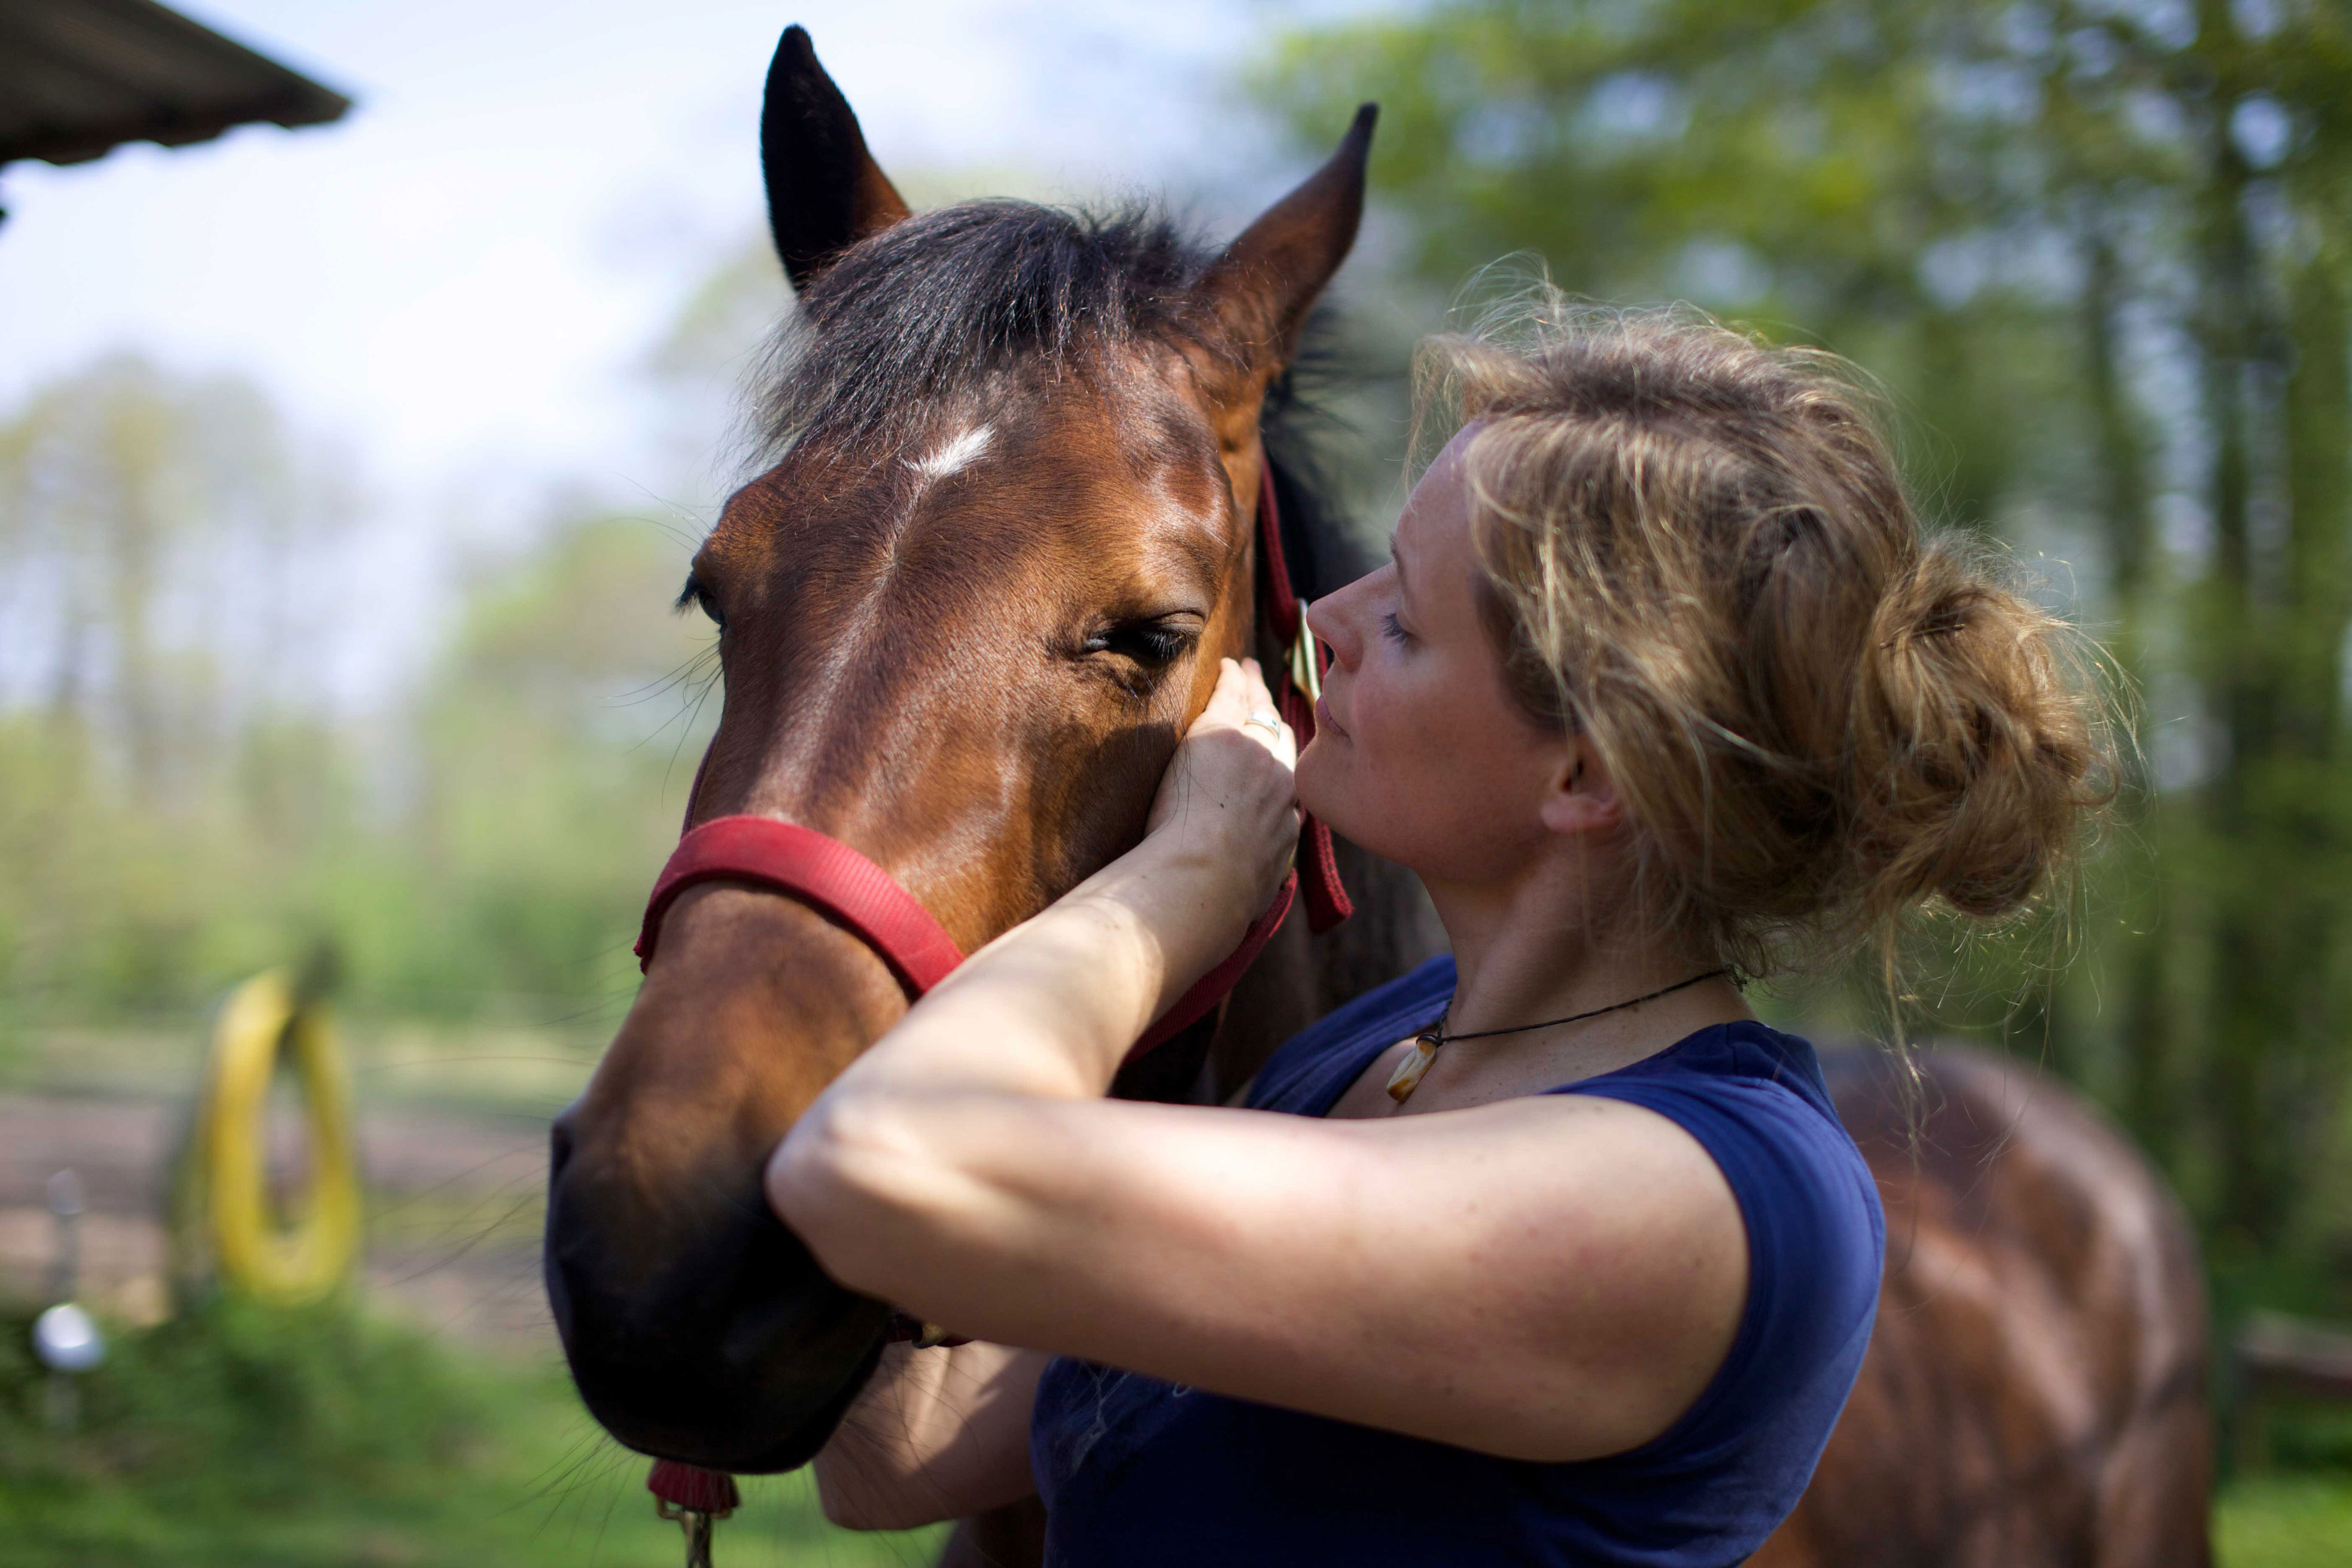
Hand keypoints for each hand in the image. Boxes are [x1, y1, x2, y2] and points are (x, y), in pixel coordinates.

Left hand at [1143, 658, 1300, 922]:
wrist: (1204, 882)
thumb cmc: (1217, 901)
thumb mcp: (1251, 896)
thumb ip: (1256, 884)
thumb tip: (1253, 898)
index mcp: (1287, 825)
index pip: (1289, 785)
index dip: (1282, 765)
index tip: (1277, 756)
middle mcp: (1282, 785)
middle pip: (1283, 741)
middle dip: (1276, 719)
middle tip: (1270, 699)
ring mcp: (1254, 755)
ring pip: (1261, 714)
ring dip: (1256, 690)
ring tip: (1250, 671)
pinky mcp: (1222, 734)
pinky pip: (1233, 696)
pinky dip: (1233, 677)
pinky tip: (1230, 664)